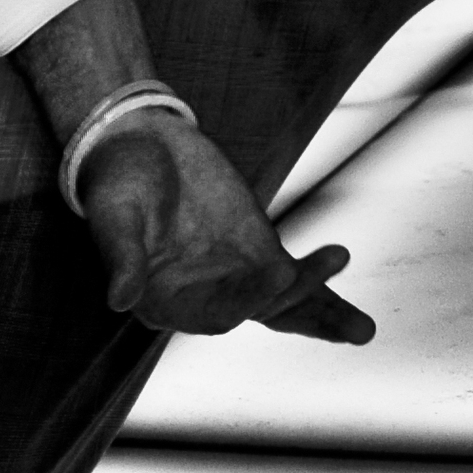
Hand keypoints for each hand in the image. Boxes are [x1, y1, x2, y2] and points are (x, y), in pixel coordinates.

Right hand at [72, 112, 375, 345]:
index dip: (247, 298)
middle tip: (312, 275)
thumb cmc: (116, 180)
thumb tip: (118, 300)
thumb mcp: (112, 212)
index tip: (278, 273)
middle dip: (292, 301)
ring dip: (321, 313)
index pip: (213, 313)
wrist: (140, 144)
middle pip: (256, 310)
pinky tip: (356, 324)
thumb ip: (121, 254)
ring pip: (282, 305)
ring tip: (360, 329)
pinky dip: (323, 295)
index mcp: (163, 301)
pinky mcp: (256, 252)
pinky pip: (294, 280)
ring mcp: (234, 276)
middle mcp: (203, 298)